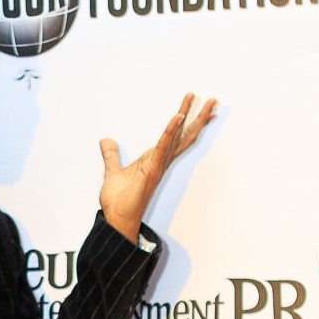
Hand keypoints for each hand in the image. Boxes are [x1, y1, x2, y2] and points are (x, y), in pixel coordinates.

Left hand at [99, 93, 217, 242]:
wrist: (116, 218)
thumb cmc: (119, 201)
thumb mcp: (112, 171)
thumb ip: (111, 155)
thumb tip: (105, 141)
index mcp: (154, 160)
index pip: (174, 138)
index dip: (185, 123)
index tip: (194, 109)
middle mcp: (161, 162)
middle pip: (184, 135)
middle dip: (198, 117)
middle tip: (213, 101)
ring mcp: (158, 165)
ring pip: (179, 137)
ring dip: (192, 118)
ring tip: (208, 103)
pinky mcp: (152, 169)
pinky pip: (163, 146)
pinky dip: (170, 131)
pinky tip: (178, 117)